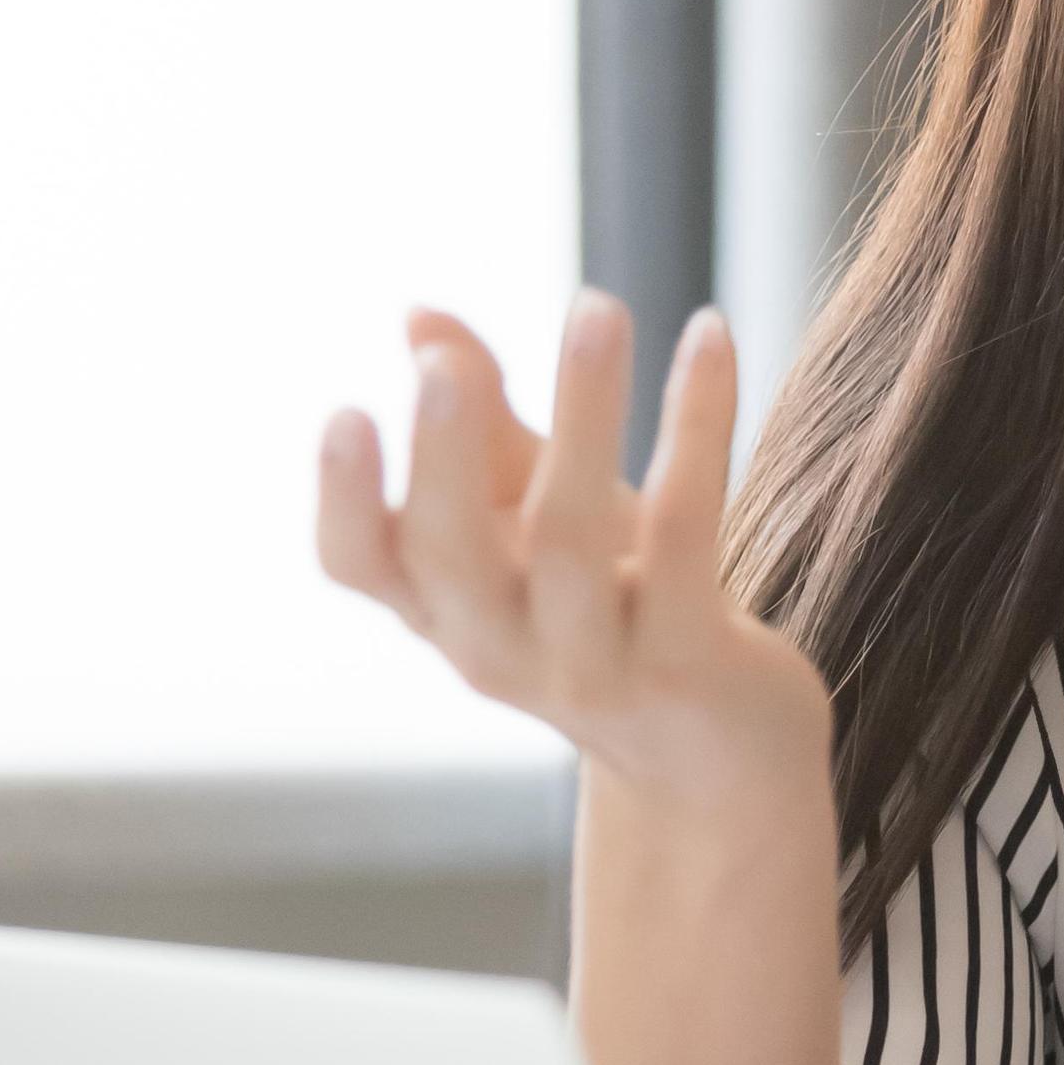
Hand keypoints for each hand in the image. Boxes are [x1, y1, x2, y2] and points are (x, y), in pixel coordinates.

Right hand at [316, 296, 825, 798]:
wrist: (721, 758)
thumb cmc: (617, 610)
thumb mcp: (538, 518)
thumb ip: (484, 423)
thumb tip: (418, 315)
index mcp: (443, 609)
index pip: (358, 564)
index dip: (342, 497)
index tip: (346, 412)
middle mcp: (499, 647)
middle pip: (450, 554)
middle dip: (444, 454)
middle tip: (445, 362)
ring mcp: (594, 662)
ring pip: (573, 535)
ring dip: (586, 411)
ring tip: (596, 306)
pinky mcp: (691, 657)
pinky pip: (690, 529)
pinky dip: (698, 426)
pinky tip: (710, 335)